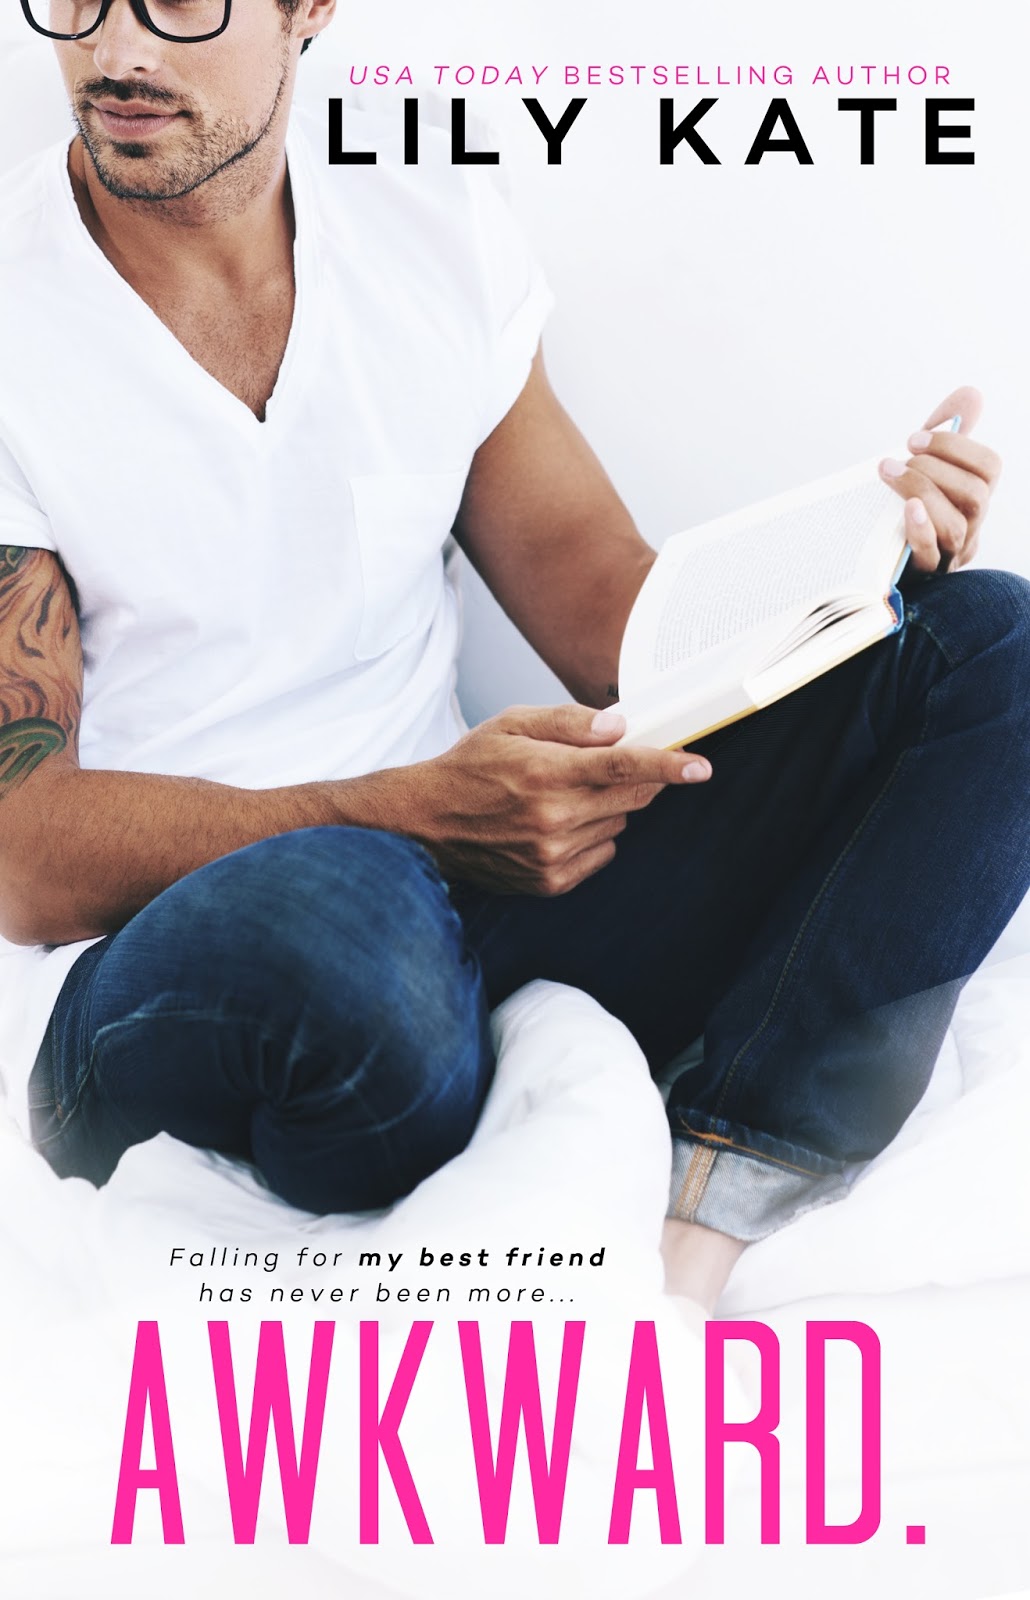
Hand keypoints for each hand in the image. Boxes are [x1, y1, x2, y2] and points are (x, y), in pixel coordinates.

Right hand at [408, 703, 710, 895]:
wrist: (426, 822)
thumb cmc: (470, 766)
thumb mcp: (512, 723)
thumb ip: (570, 722)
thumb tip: (619, 726)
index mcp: (546, 773)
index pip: (623, 766)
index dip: (669, 765)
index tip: (701, 766)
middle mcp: (553, 818)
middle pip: (632, 796)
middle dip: (636, 776)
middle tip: (611, 763)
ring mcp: (553, 855)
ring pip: (618, 824)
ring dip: (607, 806)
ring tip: (561, 795)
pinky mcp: (551, 881)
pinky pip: (602, 854)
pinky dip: (592, 836)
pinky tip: (557, 824)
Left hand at [878, 385, 1001, 573]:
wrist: (870, 559)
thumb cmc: (902, 509)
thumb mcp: (921, 469)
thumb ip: (944, 433)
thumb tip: (970, 394)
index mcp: (972, 498)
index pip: (989, 467)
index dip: (956, 447)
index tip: (915, 439)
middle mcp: (969, 527)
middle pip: (976, 496)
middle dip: (936, 469)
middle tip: (899, 459)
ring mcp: (947, 554)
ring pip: (956, 526)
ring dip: (922, 492)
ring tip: (890, 474)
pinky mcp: (923, 575)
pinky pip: (930, 554)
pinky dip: (920, 528)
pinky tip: (906, 509)